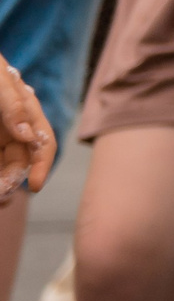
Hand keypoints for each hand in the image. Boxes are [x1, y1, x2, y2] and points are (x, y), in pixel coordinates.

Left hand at [0, 54, 55, 202]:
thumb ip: (14, 106)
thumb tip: (27, 135)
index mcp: (27, 114)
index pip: (43, 144)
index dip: (41, 166)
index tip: (33, 187)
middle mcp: (14, 128)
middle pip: (19, 161)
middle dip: (12, 180)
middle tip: (0, 195)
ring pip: (3, 165)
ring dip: (1, 181)